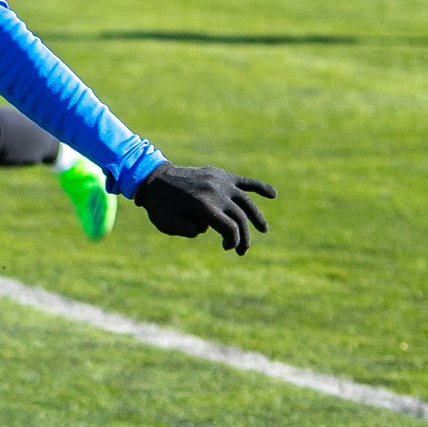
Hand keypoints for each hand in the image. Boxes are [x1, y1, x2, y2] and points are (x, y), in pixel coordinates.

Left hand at [132, 163, 274, 254]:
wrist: (154, 179)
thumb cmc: (159, 206)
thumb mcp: (166, 224)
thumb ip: (188, 230)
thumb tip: (208, 228)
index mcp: (202, 206)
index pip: (229, 228)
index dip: (233, 241)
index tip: (226, 248)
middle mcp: (215, 193)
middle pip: (239, 218)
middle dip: (243, 237)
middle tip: (241, 251)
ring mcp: (220, 182)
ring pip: (246, 202)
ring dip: (256, 217)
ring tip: (263, 230)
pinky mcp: (221, 175)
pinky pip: (244, 181)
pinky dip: (260, 187)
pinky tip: (273, 194)